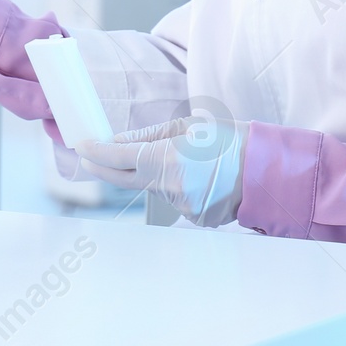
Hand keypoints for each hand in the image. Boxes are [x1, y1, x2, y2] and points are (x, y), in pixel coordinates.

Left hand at [77, 115, 248, 226]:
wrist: (263, 170)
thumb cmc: (228, 142)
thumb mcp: (187, 128)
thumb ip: (149, 136)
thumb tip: (119, 141)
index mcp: (168, 157)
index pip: (119, 157)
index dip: (97, 152)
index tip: (83, 146)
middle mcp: (170, 184)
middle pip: (124, 178)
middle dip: (104, 168)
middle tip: (89, 158)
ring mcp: (181, 205)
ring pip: (152, 187)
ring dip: (153, 174)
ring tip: (185, 161)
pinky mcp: (192, 217)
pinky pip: (172, 199)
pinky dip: (175, 187)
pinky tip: (197, 178)